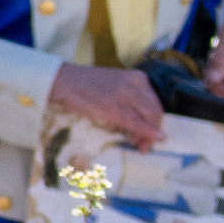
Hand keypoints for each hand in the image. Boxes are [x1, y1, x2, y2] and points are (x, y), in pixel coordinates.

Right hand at [49, 62, 163, 148]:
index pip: (155, 102)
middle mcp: (136, 84)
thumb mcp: (118, 85)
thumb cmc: (90, 85)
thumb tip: (144, 121)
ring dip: (148, 135)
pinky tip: (144, 142)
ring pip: (149, 117)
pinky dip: (144, 133)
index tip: (153, 134)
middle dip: (154, 130)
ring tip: (139, 144)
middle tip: (146, 144)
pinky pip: (135, 123)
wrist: (67, 81)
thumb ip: (133, 98)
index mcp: (138, 77)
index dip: (156, 121)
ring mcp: (125, 95)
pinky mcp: (114, 108)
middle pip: (155, 111)